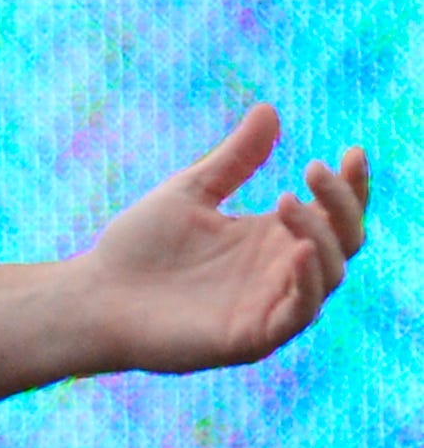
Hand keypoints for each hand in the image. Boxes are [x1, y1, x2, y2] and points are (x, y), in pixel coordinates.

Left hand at [79, 103, 364, 375]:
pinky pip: (300, 313)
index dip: (351, 186)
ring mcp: (268, 306)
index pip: (334, 212)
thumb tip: (268, 109)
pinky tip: (300, 250)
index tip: (352, 152)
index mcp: (270, 237)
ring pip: (330, 274)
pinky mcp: (252, 338)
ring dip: (321, 234)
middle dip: (342, 202)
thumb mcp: (192, 190)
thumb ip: (234, 159)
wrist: (95, 296)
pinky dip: (308, 282)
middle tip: (314, 169)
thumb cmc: (138, 247)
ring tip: (287, 200)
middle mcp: (279, 271)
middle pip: (345, 239)